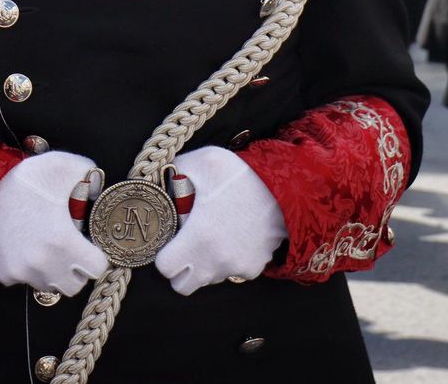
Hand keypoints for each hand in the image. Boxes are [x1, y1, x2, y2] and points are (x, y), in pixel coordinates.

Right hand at [0, 152, 108, 295]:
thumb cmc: (21, 181)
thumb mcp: (60, 166)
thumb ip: (88, 174)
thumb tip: (98, 189)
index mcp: (63, 242)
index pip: (97, 269)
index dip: (98, 256)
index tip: (92, 247)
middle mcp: (44, 264)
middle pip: (74, 285)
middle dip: (77, 270)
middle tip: (73, 250)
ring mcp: (21, 272)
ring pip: (50, 286)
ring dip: (54, 273)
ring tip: (49, 249)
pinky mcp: (4, 274)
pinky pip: (25, 281)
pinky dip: (30, 271)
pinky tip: (27, 249)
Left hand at [155, 146, 285, 295]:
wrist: (287, 188)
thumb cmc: (242, 174)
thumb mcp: (204, 161)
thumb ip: (175, 170)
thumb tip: (160, 178)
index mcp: (198, 238)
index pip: (165, 268)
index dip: (163, 254)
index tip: (169, 241)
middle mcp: (216, 260)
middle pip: (183, 286)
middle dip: (180, 270)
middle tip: (185, 247)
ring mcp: (236, 267)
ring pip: (208, 279)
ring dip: (204, 265)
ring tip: (212, 236)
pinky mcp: (253, 268)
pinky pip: (231, 273)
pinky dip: (228, 263)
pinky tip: (232, 239)